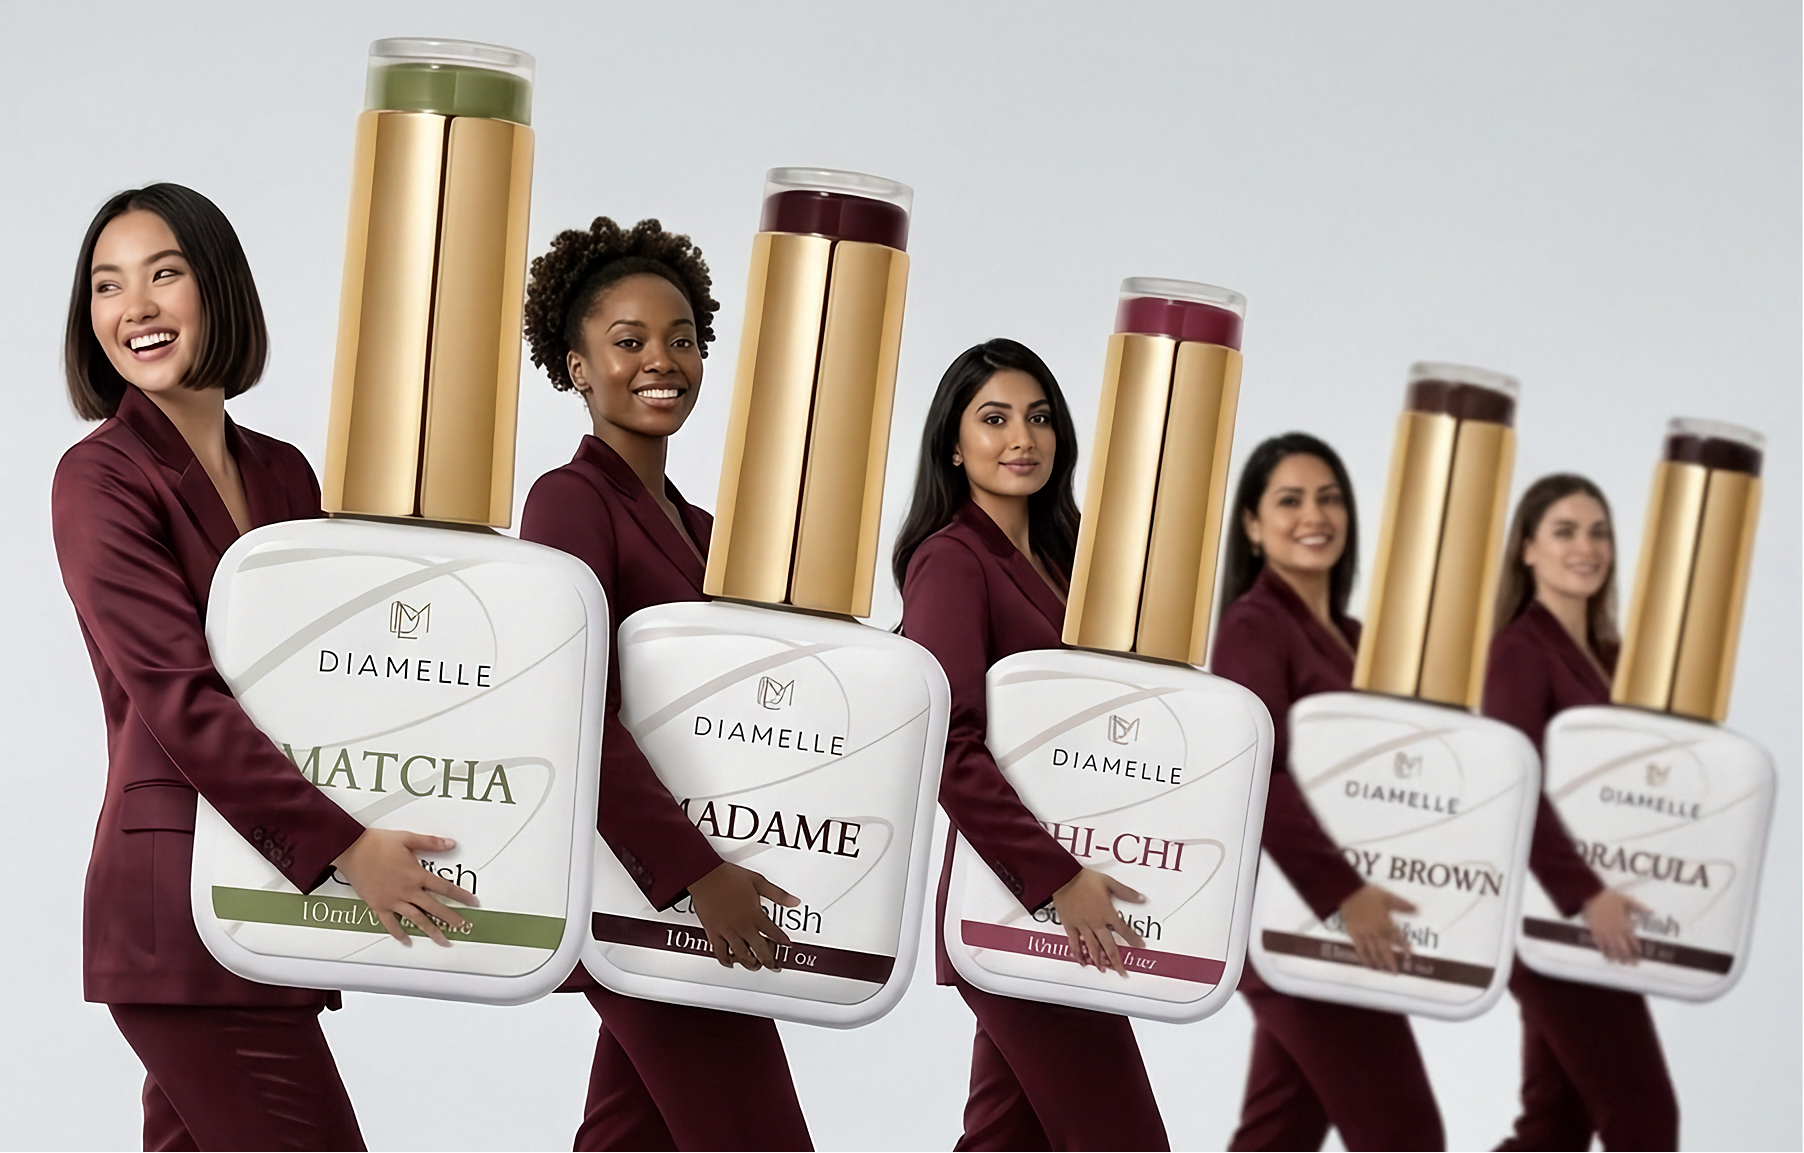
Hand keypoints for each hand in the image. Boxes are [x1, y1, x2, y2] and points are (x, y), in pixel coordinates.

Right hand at [332, 830, 477, 946]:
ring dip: (431, 930)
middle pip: (434, 908)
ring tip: (443, 941)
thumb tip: (451, 844)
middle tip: (463, 927)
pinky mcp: (379, 905)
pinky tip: (407, 941)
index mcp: (417, 875)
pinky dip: (399, 933)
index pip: (445, 888)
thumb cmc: (378, 843)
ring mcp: (393, 900)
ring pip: (416, 919)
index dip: (461, 896)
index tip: (472, 903)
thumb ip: (431, 843)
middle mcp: (407, 890)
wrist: (352, 850)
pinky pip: (391, 923)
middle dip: (451, 918)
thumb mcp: (408, 839)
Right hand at [687, 862, 798, 970]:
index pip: (774, 933)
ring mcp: (727, 931)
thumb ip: (778, 894)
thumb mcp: (759, 881)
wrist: (705, 875)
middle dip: (770, 960)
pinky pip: (720, 952)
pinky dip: (726, 961)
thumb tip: (794, 901)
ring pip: (742, 955)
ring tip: (756, 965)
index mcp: (754, 914)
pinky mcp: (713, 932)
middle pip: (760, 950)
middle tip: (774, 965)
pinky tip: (731, 962)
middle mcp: (742, 926)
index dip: (782, 941)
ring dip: (751, 963)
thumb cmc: (728, 877)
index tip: (786, 945)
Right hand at [1050, 868, 1146, 974]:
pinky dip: (1077, 952)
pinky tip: (1081, 960)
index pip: (1124, 929)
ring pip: (1092, 946)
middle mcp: (1096, 923)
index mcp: (1107, 913)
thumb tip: (1142, 898)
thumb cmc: (1086, 879)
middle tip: (1122, 972)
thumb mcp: (1109, 882)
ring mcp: (1082, 926)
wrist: (1064, 878)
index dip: (1133, 939)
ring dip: (1098, 959)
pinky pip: (1074, 942)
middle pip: (1108, 945)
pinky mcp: (1070, 925)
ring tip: (1103, 970)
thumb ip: (1126, 892)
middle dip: (1116, 960)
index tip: (1141, 947)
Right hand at [1338, 884, 1415, 971]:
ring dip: (1378, 962)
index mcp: (1386, 923)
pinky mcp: (1354, 935)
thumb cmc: (1369, 894)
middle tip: (1395, 972)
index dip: (1404, 947)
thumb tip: (1417, 910)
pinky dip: (1364, 958)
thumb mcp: (1389, 897)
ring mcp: (1365, 934)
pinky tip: (1368, 965)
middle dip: (1391, 961)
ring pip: (1373, 951)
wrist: (1348, 892)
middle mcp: (1376, 931)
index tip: (1409, 956)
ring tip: (1383, 970)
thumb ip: (1402, 905)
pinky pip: (1360, 949)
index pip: (1398, 938)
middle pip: (1385, 950)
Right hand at [1583, 888, 1646, 964]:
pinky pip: (1600, 944)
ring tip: (1621, 963)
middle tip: (1632, 964)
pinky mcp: (1595, 931)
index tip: (1640, 956)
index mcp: (1623, 923)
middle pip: (1622, 947)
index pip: (1632, 940)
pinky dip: (1604, 952)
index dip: (1636, 949)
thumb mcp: (1626, 899)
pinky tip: (1607, 957)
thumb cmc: (1609, 898)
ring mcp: (1604, 932)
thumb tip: (1651, 911)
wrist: (1591, 895)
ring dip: (1617, 957)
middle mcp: (1614, 930)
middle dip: (1628, 957)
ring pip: (1612, 948)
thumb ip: (1639, 906)